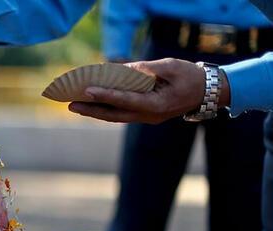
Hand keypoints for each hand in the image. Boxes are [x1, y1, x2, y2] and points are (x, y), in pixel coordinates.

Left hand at [68, 58, 229, 123]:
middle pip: (114, 114)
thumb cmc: (190, 76)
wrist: (207, 92)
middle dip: (91, 110)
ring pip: (115, 116)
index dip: (105, 95)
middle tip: (70, 105)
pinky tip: (91, 104)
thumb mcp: (169, 66)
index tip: (88, 90)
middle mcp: (149, 115)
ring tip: (74, 106)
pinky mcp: (144, 115)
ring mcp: (146, 118)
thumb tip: (121, 70)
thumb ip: (145, 69)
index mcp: (156, 105)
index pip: (125, 100)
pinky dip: (105, 109)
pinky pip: (121, 114)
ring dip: (94, 112)